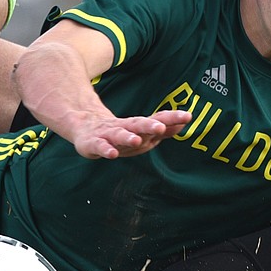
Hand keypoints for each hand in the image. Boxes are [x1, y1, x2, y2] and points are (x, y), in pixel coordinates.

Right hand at [71, 109, 190, 159]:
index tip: (187, 116)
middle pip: (138, 124)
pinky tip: (112, 154)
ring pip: (118, 134)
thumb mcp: (141, 130)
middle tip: (161, 127)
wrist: (84, 127)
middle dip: (149, 126)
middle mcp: (124, 127)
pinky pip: (100, 147)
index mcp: (137, 126)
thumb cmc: (118, 131)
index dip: (171, 118)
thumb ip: (162, 129)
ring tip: (136, 140)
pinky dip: (105, 150)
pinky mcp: (93, 143)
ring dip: (127, 137)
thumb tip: (184, 124)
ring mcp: (108, 135)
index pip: (156, 119)